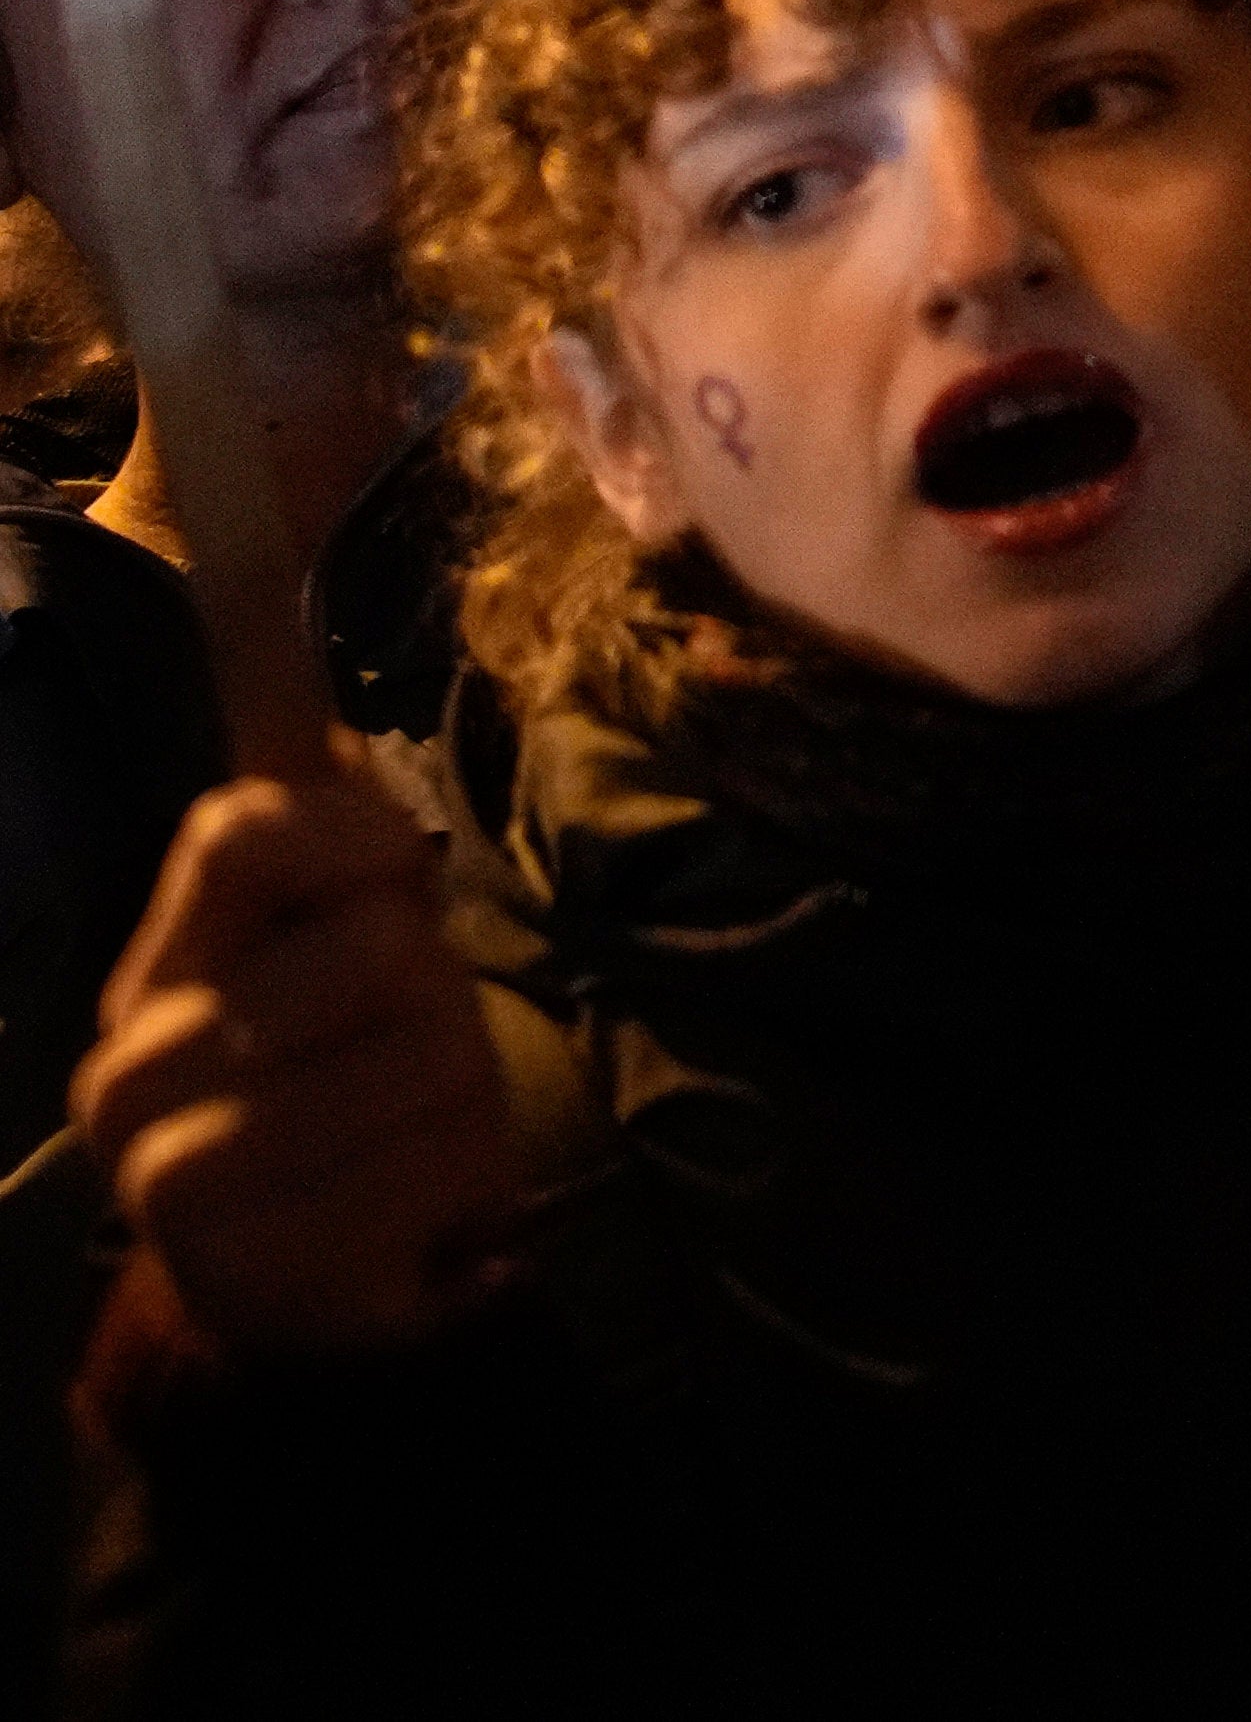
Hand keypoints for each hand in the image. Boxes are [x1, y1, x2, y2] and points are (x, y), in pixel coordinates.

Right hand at [80, 784, 514, 1365]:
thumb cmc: (346, 1080)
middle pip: (376, 946)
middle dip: (438, 994)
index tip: (397, 883)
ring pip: (426, 1054)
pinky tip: (418, 1205)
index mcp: (155, 976)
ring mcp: (174, 1184)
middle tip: (407, 1052)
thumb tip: (268, 626)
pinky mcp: (254, 1272)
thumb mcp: (348, 945)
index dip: (359, 837)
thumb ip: (323, 818)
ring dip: (462, 1093)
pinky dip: (462, 1176)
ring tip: (412, 1130)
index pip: (240, 833)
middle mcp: (131, 1074)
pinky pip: (438, 1165)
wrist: (317, 1281)